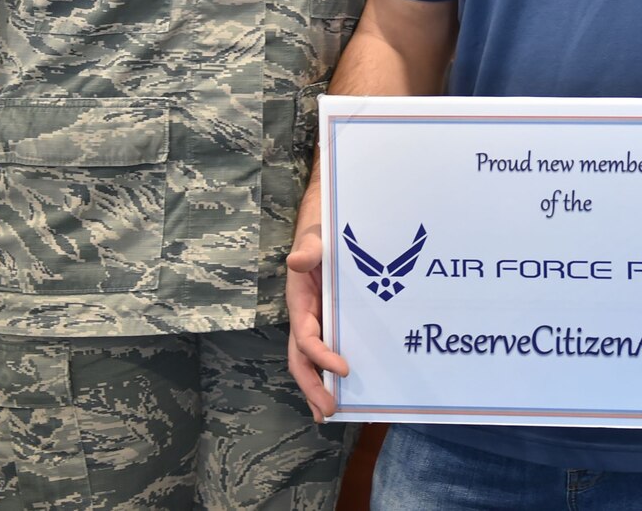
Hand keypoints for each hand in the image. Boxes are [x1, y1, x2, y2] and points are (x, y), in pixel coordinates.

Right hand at [284, 221, 349, 421]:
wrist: (323, 227)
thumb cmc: (319, 232)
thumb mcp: (315, 238)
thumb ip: (309, 250)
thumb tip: (297, 261)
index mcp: (300, 302)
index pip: (306, 337)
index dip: (321, 356)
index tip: (344, 369)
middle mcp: (305, 316)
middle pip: (302, 359)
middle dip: (312, 386)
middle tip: (327, 411)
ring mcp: (317, 320)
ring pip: (312, 360)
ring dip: (317, 387)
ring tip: (328, 413)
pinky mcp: (330, 320)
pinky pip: (328, 349)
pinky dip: (330, 371)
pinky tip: (344, 389)